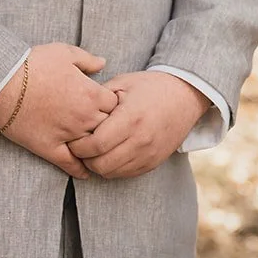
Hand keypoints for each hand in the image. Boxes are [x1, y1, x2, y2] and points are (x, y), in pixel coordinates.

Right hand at [0, 44, 118, 179]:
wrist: (3, 81)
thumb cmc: (34, 64)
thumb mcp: (65, 53)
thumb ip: (88, 60)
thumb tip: (103, 63)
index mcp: (91, 94)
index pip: (116, 105)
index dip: (114, 104)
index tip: (107, 104)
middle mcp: (84, 117)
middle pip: (108, 127)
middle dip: (108, 125)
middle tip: (105, 125)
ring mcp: (67, 134)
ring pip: (92, 147)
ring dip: (96, 146)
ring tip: (99, 149)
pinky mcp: (49, 147)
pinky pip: (69, 164)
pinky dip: (80, 170)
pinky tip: (86, 172)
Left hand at [65, 70, 208, 178]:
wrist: (185, 96)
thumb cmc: (150, 87)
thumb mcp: (123, 83)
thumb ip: (98, 99)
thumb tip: (75, 114)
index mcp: (131, 118)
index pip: (95, 145)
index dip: (78, 146)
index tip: (72, 138)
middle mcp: (141, 139)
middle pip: (100, 164)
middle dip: (84, 158)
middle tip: (79, 147)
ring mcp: (149, 154)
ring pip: (111, 172)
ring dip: (98, 165)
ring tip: (94, 150)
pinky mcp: (153, 162)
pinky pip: (125, 174)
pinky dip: (113, 167)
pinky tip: (110, 153)